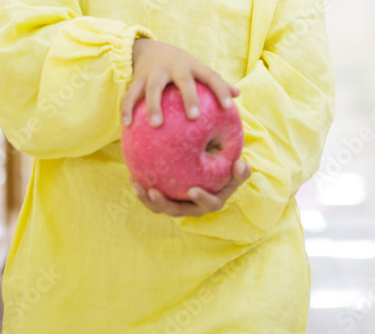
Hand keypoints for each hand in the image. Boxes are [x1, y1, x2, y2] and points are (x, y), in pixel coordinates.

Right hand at [121, 38, 239, 127]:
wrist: (149, 47)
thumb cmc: (180, 65)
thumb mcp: (197, 68)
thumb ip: (216, 82)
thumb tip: (238, 94)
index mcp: (192, 65)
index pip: (211, 75)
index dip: (221, 89)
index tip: (229, 106)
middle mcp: (175, 66)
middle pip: (183, 80)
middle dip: (189, 97)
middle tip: (193, 117)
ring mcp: (155, 71)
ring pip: (153, 87)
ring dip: (154, 105)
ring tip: (156, 124)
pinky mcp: (138, 77)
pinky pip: (131, 93)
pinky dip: (127, 108)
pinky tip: (127, 124)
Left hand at [132, 158, 250, 216]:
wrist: (213, 172)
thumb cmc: (227, 170)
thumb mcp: (237, 171)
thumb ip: (241, 170)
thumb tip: (241, 164)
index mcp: (212, 201)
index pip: (208, 204)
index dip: (201, 199)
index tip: (193, 189)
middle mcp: (193, 207)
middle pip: (177, 210)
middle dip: (164, 203)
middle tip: (153, 191)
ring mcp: (178, 204)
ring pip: (161, 207)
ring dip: (148, 199)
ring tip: (138, 184)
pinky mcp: (167, 198)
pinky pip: (153, 198)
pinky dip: (143, 190)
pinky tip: (134, 177)